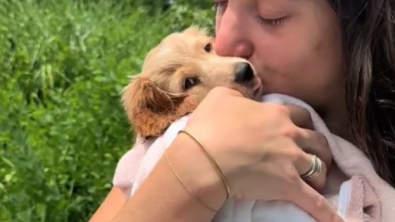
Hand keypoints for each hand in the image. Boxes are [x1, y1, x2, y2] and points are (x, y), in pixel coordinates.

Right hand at [178, 86, 340, 221]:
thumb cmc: (210, 126)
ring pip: (320, 166)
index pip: (301, 115)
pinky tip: (336, 221)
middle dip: (319, 147)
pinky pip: (313, 201)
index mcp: (276, 114)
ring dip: (322, 172)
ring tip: (318, 180)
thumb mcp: (221, 95)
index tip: (300, 128)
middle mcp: (290, 135)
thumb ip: (239, 92)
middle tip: (314, 154)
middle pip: (317, 140)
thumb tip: (245, 96)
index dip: (303, 122)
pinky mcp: (289, 186)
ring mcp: (292, 161)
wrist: (205, 157)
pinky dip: (326, 211)